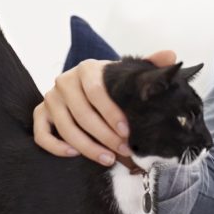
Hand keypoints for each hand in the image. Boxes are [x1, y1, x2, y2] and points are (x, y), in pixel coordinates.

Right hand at [33, 49, 177, 165]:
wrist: (88, 85)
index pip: (96, 91)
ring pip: (64, 127)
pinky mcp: (41, 113)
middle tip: (123, 151)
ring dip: (86, 146)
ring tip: (107, 159)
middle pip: (81, 113)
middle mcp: (65, 81)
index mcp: (88, 69)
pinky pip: (41, 133)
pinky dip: (55, 146)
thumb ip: (150, 65)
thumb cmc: (111, 83)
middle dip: (104, 136)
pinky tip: (74, 154)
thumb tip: (172, 55)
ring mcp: (50, 98)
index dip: (111, 113)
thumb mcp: (129, 73)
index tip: (127, 132)